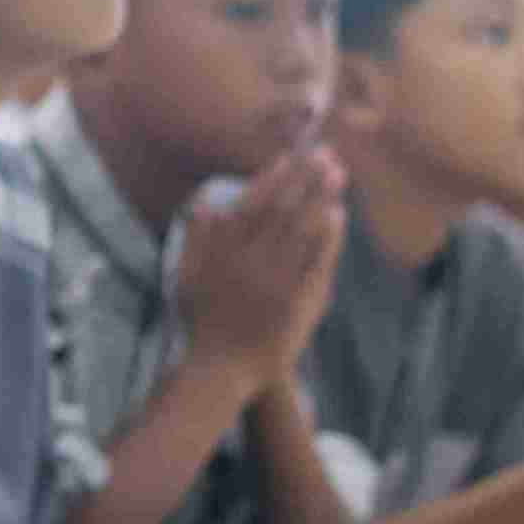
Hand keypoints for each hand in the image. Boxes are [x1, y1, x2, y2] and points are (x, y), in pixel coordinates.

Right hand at [174, 147, 347, 396]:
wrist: (221, 368)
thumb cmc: (200, 321)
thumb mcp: (185, 275)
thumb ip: (195, 237)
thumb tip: (206, 201)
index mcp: (222, 251)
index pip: (252, 203)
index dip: (274, 177)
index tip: (291, 157)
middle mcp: (249, 261)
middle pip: (283, 210)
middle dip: (306, 179)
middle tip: (326, 155)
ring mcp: (276, 281)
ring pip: (303, 231)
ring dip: (322, 199)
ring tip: (338, 176)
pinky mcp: (296, 301)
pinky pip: (317, 262)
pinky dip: (329, 237)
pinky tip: (338, 217)